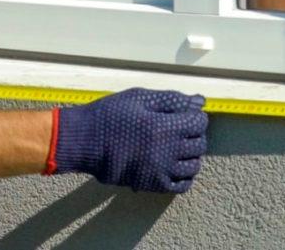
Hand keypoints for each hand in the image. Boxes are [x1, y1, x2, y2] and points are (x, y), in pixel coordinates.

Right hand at [49, 88, 207, 192]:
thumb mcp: (139, 98)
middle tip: (178, 129)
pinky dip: (183, 176)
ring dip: (190, 155)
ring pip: (194, 166)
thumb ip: (172, 100)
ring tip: (175, 147)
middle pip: (199, 144)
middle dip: (193, 134)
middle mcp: (167, 150)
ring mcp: (161, 170)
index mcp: (164, 126)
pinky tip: (173, 166)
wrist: (85, 141)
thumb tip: (199, 101)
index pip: (199, 123)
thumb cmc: (110, 115)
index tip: (184, 115)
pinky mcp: (153, 185)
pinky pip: (182, 185)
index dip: (194, 116)